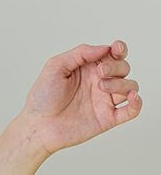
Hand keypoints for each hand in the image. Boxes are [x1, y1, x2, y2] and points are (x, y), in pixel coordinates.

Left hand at [16, 40, 142, 157]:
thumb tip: (104, 48)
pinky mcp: (107, 118)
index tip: (116, 49)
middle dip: (116, 66)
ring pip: (130, 86)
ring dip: (122, 83)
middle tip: (100, 73)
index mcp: (88, 68)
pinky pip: (131, 110)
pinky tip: (132, 98)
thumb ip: (80, 53)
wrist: (37, 126)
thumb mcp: (55, 66)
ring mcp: (104, 101)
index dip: (119, 49)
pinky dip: (137, 103)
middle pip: (123, 67)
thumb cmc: (42, 97)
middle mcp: (99, 83)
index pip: (112, 54)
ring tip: (102, 87)